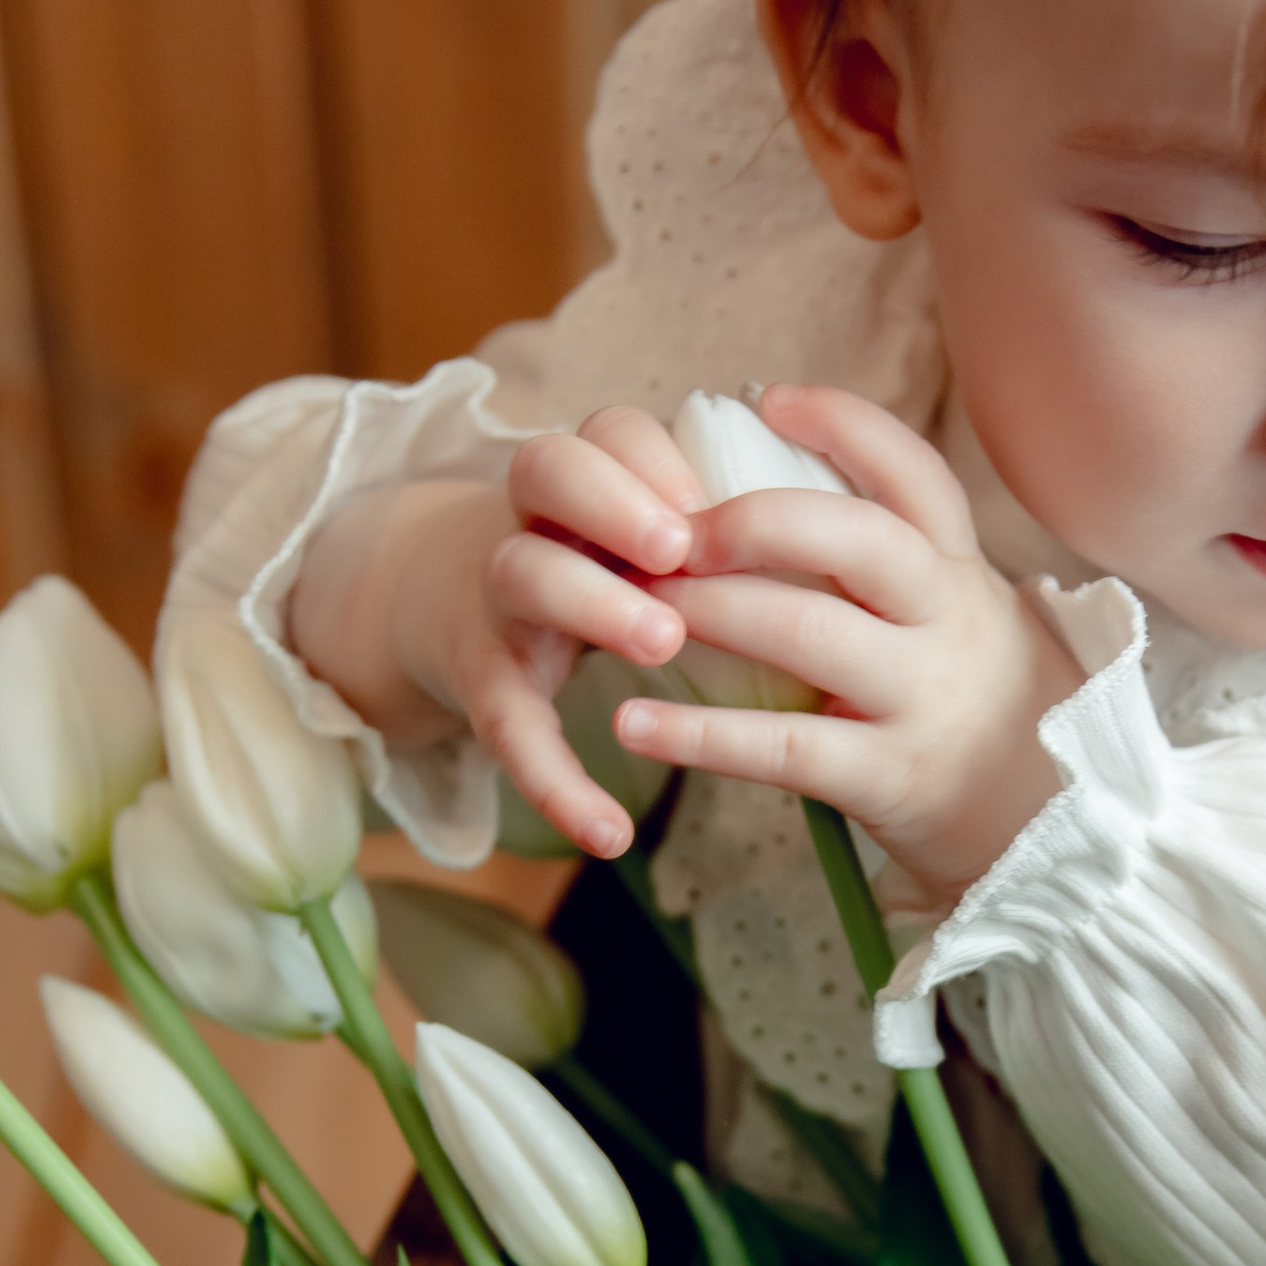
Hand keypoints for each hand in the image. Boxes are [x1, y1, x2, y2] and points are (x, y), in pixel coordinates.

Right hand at [287, 409, 702, 858]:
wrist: (434, 600)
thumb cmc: (579, 563)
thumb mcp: (625, 529)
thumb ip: (702, 528)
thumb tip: (831, 544)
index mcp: (585, 478)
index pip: (609, 431)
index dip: (654, 457)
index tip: (707, 500)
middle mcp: (534, 521)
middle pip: (548, 472)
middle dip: (616, 503)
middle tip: (679, 549)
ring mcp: (498, 597)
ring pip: (523, 575)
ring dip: (593, 602)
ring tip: (663, 642)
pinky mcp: (481, 679)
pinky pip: (510, 727)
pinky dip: (557, 782)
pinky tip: (608, 834)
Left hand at [613, 385, 1081, 907]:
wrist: (1056, 830)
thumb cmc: (978, 709)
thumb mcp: (963, 619)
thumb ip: (896, 566)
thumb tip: (774, 489)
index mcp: (961, 572)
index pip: (914, 474)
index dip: (844, 426)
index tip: (768, 398)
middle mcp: (949, 622)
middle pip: (857, 539)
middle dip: (754, 521)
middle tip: (673, 530)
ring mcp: (922, 699)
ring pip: (809, 632)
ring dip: (710, 610)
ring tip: (632, 605)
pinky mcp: (890, 778)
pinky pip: (782, 748)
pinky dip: (699, 734)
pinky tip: (634, 722)